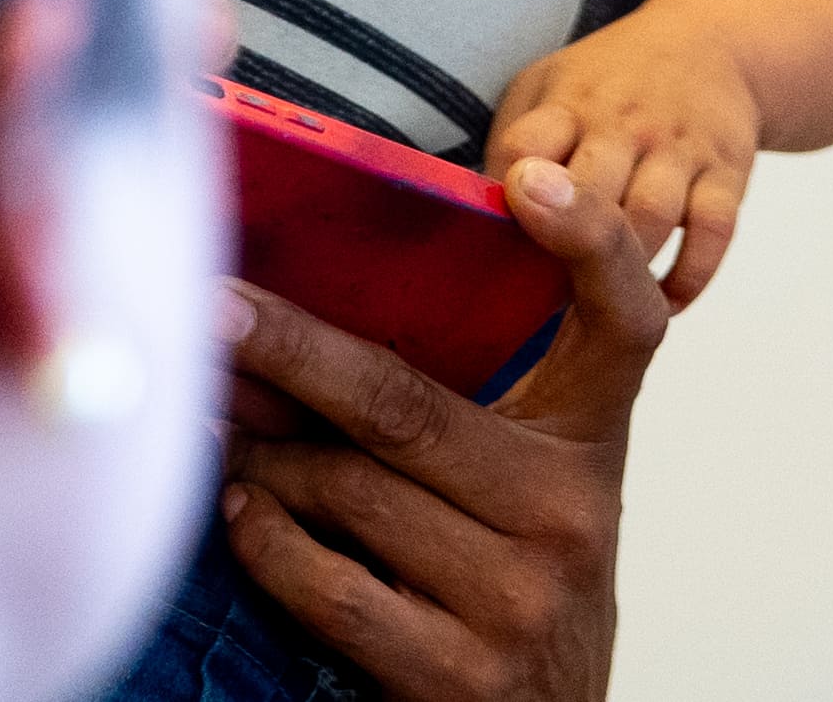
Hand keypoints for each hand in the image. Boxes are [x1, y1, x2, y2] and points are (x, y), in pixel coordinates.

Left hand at [212, 155, 666, 701]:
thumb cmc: (502, 575)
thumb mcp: (514, 480)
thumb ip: (449, 398)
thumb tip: (288, 306)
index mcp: (588, 440)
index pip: (623, 322)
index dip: (590, 242)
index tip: (529, 180)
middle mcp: (570, 511)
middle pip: (403, 402)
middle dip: (287, 350)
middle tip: (209, 306)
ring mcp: (521, 596)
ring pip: (347, 488)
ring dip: (261, 461)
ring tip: (222, 439)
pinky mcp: (462, 674)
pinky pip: (328, 582)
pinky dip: (266, 541)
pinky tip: (241, 514)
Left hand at [488, 0, 761, 306]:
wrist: (709, 43)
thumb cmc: (607, 81)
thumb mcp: (546, 87)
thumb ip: (512, 146)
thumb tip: (473, 217)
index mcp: (567, 104)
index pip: (524, 151)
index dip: (507, 202)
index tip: (496, 248)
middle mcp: (622, 124)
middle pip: (587, 193)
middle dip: (561, 249)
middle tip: (540, 304)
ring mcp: (677, 148)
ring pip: (649, 218)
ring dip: (623, 269)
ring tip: (597, 306)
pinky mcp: (725, 172)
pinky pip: (712, 232)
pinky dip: (688, 276)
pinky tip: (662, 301)